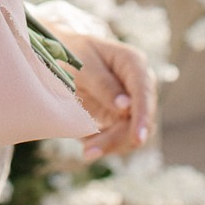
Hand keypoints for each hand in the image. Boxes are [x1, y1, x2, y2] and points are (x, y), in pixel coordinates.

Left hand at [51, 28, 156, 161]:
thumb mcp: (82, 63)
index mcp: (132, 62)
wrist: (60, 57)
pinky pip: (120, 138)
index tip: (138, 139)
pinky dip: (105, 145)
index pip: (143, 91)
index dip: (143, 116)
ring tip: (87, 152)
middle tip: (90, 151)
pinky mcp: (121, 118)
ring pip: (132, 133)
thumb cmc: (71, 52)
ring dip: (111, 146)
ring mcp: (132, 103)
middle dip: (118, 138)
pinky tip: (88, 146)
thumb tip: (126, 106)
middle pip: (139, 118)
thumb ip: (102, 83)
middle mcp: (138, 84)